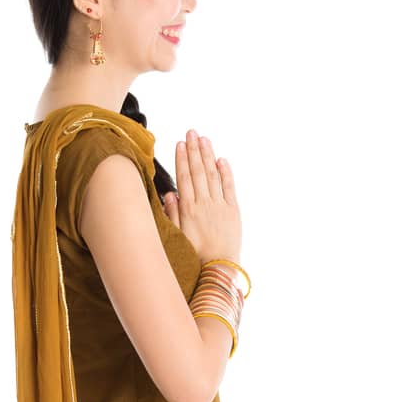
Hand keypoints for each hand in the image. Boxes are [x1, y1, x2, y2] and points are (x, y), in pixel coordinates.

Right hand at [162, 130, 240, 264]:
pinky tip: (221, 160)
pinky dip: (226, 172)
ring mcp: (220, 205)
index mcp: (188, 208)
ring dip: (208, 155)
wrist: (218, 269)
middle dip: (194, 149)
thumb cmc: (195, 256)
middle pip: (198, 170)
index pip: (184, 177)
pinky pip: (229, 187)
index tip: (180, 143)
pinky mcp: (233, 211)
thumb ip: (172, 213)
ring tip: (204, 139)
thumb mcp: (177, 236)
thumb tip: (169, 193)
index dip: (182, 158)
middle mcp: (204, 203)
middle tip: (191, 132)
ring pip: (212, 174)